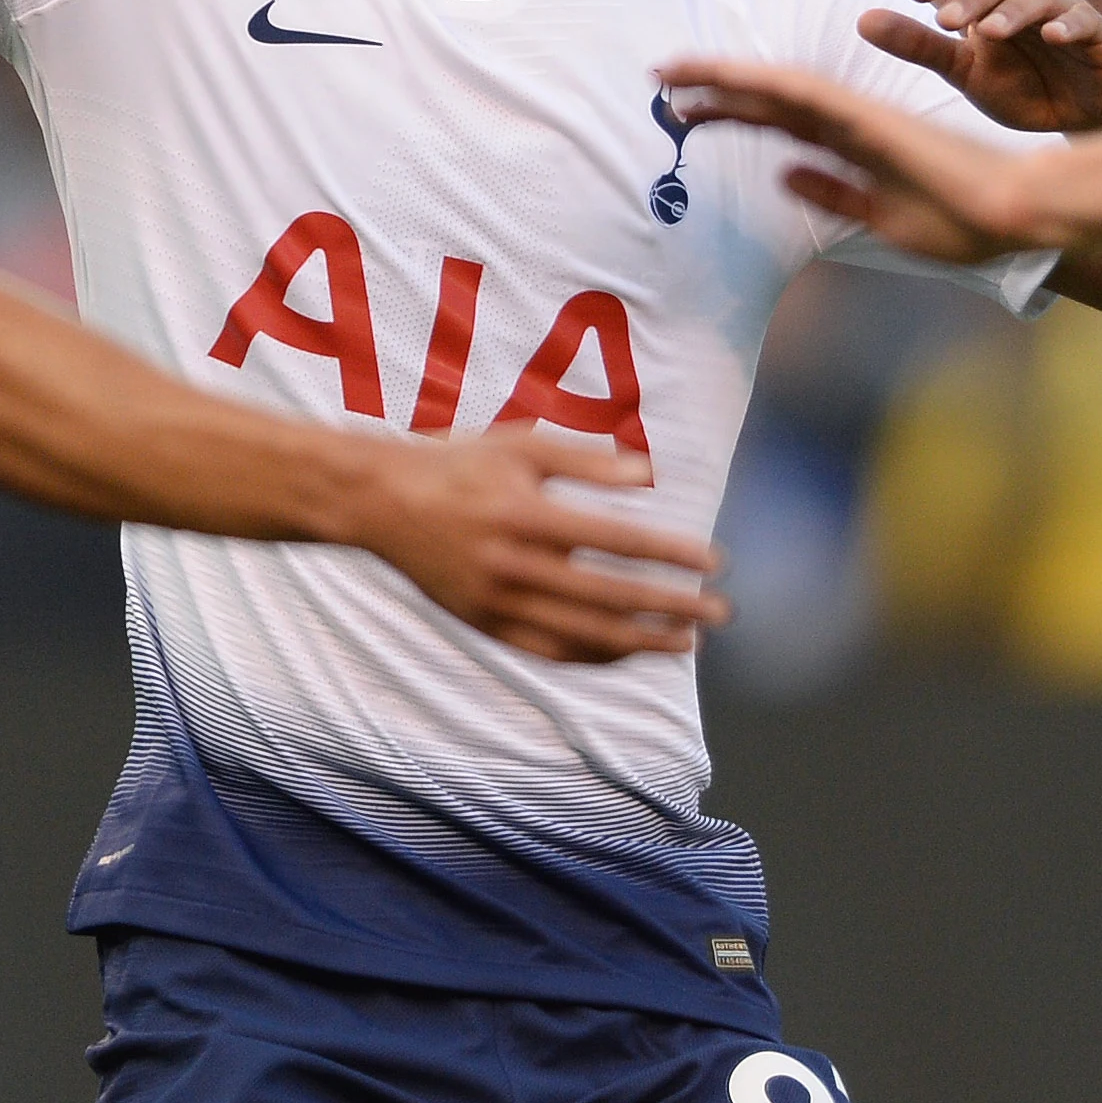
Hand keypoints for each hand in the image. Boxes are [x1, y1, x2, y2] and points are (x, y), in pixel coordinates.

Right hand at [363, 430, 729, 663]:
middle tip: (720, 611)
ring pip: (583, 635)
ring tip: (685, 642)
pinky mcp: (485, 625)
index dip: (671, 554)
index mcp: (528, 514)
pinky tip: (630, 651)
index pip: (619, 543)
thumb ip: (587, 462)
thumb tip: (651, 475)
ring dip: (642, 642)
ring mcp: (498, 602)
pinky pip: (550, 651)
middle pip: (611, 597)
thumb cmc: (459, 464)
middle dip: (673, 608)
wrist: (381, 502)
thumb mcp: (521, 446)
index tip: (714, 561)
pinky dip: (595, 656)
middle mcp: (514, 565)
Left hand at [656, 59, 1065, 264]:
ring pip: (779, 86)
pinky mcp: (872, 120)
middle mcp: (850, 122)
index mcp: (851, 146)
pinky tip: (730, 77)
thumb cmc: (963, 221)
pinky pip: (810, 95)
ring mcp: (859, 117)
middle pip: (768, 97)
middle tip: (658, 78)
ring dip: (725, 76)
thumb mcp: (881, 219)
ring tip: (672, 70)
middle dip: (712, 86)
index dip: (729, 111)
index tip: (683, 112)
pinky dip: (767, 83)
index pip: (777, 121)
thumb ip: (832, 194)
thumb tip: (781, 175)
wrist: (1016, 212)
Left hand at [862, 0, 1101, 132]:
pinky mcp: (1100, 33)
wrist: (1086, 120)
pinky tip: (1055, 36)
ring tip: (988, 31)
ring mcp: (1066, 10)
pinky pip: (1086, 21)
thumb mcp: (965, 73)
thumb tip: (861, 20)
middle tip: (944, 20)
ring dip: (1012, 11)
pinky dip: (1070, 25)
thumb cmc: (1024, 89)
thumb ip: (920, 46)